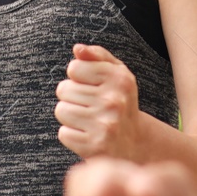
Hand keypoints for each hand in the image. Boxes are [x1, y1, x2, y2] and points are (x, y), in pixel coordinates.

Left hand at [55, 43, 142, 159]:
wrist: (135, 143)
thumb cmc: (120, 102)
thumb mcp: (117, 74)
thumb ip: (98, 55)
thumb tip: (78, 49)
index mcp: (120, 79)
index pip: (74, 67)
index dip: (79, 77)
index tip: (93, 87)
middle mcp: (114, 101)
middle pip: (63, 89)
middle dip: (73, 97)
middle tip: (90, 106)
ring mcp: (105, 125)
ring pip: (61, 110)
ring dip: (70, 116)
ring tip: (88, 120)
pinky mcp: (94, 146)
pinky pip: (63, 133)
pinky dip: (72, 135)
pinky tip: (88, 135)